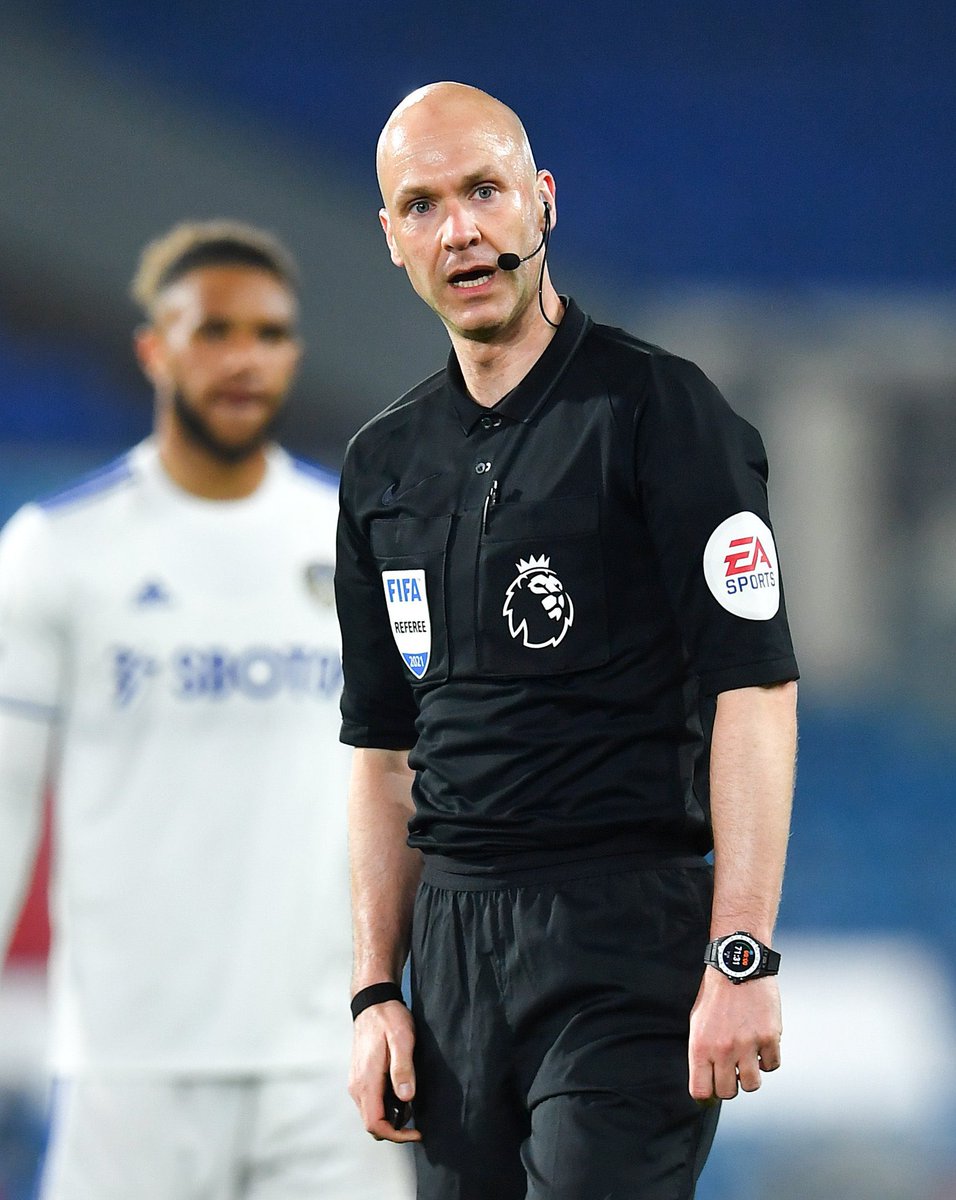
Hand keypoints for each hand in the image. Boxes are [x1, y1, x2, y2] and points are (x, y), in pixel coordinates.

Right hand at [349, 999, 421, 1143]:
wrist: (373, 1002)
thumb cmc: (388, 1018)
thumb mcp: (402, 1039)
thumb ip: (403, 1068)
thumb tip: (405, 1098)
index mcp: (366, 1081)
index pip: (374, 1124)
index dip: (396, 1135)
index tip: (416, 1132)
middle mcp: (357, 1086)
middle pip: (371, 1124)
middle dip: (394, 1128)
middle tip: (416, 1119)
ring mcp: (356, 1082)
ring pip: (371, 1114)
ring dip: (390, 1117)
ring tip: (410, 1102)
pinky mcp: (360, 1077)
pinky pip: (371, 1102)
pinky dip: (385, 1106)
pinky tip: (400, 1092)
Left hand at [688, 969, 781, 1101]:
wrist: (737, 965)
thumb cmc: (715, 994)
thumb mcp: (697, 1022)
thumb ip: (702, 1052)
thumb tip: (707, 1082)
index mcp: (700, 1046)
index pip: (700, 1091)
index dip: (707, 1095)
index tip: (713, 1089)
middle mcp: (723, 1049)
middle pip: (728, 1093)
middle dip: (730, 1085)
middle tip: (732, 1070)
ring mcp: (747, 1044)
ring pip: (753, 1084)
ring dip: (751, 1075)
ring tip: (748, 1057)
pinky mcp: (769, 1037)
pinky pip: (772, 1065)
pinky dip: (768, 1059)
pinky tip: (762, 1043)